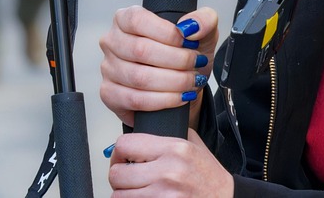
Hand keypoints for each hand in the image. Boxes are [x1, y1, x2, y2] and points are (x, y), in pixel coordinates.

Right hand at [100, 6, 219, 128]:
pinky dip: (162, 100)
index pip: (138, 20)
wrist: (182, 84)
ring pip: (139, 78)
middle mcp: (112, 41)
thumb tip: (190, 27)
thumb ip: (204, 19)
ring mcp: (108, 68)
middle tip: (196, 64)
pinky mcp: (110, 94)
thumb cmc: (186, 53)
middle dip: (176, 60)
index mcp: (126, 18)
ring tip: (191, 81)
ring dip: (173, 82)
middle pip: (140, 50)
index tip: (189, 42)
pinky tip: (179, 97)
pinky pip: (135, 100)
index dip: (166, 33)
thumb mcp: (203, 31)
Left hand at [108, 130, 233, 197]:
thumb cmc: (208, 174)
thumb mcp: (192, 144)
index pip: (125, 144)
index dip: (119, 151)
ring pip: (118, 194)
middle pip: (116, 173)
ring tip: (138, 187)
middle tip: (127, 174)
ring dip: (124, 191)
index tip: (124, 155)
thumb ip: (166, 135)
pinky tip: (144, 195)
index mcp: (174, 149)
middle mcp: (168, 172)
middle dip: (119, 174)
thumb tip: (138, 132)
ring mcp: (163, 195)